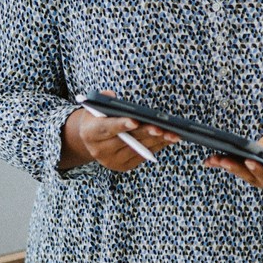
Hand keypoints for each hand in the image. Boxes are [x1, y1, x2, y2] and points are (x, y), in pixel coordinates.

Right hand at [61, 106, 178, 172]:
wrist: (92, 140)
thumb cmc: (98, 118)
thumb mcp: (96, 106)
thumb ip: (102, 99)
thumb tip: (112, 96)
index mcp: (90, 133)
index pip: (106, 128)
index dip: (121, 125)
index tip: (135, 121)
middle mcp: (100, 150)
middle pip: (127, 140)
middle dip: (145, 133)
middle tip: (161, 128)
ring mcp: (112, 161)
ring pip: (139, 149)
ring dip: (157, 141)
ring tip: (172, 133)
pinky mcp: (124, 166)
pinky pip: (144, 155)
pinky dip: (157, 146)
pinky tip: (169, 138)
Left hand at [204, 121, 262, 190]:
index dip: (260, 170)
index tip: (250, 161)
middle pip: (252, 176)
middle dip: (237, 168)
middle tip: (225, 160)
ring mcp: (260, 172)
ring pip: (242, 171)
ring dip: (227, 165)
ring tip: (214, 159)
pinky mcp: (251, 163)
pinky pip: (237, 163)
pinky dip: (223, 161)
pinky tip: (210, 159)